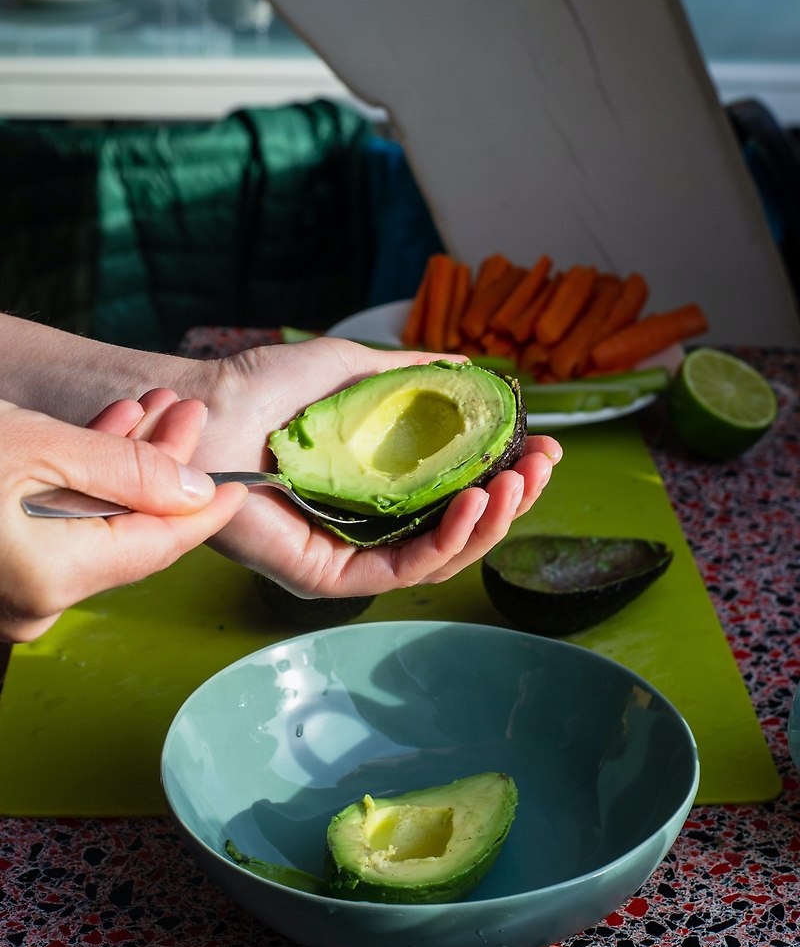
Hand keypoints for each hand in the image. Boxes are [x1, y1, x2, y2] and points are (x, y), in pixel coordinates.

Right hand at [0, 390, 246, 641]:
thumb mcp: (42, 446)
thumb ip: (127, 471)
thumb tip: (194, 492)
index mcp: (54, 578)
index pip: (159, 547)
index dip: (205, 513)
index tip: (240, 486)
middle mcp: (37, 603)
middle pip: (130, 533)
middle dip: (162, 468)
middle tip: (187, 414)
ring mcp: (15, 594)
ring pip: (96, 528)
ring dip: (124, 468)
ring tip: (149, 411)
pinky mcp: (2, 573)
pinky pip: (60, 532)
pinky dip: (82, 486)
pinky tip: (103, 436)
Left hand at [178, 338, 561, 597]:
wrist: (207, 407)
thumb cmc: (265, 387)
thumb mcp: (353, 369)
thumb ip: (411, 376)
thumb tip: (469, 368)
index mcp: (378, 487)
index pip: (456, 492)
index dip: (505, 474)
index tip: (544, 446)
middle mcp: (368, 526)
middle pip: (458, 529)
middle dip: (511, 500)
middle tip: (543, 465)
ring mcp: (349, 555)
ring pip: (440, 556)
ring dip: (490, 521)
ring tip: (518, 483)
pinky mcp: (327, 577)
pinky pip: (400, 569)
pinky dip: (446, 541)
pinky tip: (475, 503)